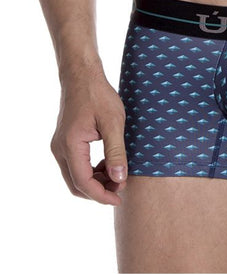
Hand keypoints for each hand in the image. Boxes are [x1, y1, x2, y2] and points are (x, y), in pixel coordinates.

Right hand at [50, 63, 127, 205]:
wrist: (82, 75)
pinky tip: (106, 165)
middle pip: (76, 184)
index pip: (82, 182)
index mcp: (70, 145)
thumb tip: (119, 179)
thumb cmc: (98, 95)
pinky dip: (90, 171)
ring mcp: (60, 146)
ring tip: (117, 176)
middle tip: (120, 189)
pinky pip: (74, 165)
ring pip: (74, 176)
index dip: (101, 195)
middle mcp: (60, 149)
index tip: (119, 198)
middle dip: (98, 191)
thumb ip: (116, 152)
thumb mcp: (113, 122)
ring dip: (94, 182)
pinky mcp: (64, 142)